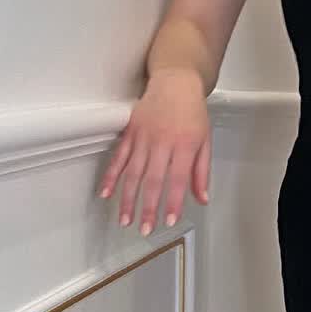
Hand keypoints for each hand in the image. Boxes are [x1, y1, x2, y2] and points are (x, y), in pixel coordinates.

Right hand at [97, 70, 211, 233]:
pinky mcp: (130, 132)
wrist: (176, 82)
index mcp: (185, 145)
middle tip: (144, 229)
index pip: (178, 179)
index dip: (173, 202)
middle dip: (147, 207)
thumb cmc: (193, 113)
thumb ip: (202, 172)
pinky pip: (118, 157)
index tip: (169, 221)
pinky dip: (110, 176)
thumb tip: (202, 199)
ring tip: (125, 219)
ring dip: (127, 198)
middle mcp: (163, 142)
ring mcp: (143, 137)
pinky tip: (105, 193)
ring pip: (133, 172)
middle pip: (153, 180)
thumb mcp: (205, 140)